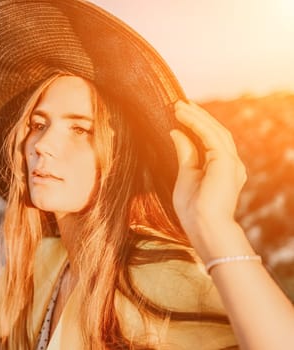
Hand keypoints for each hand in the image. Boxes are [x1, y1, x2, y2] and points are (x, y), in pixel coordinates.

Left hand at [170, 100, 247, 258]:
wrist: (204, 227)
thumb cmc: (193, 209)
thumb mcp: (186, 175)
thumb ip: (185, 153)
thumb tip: (176, 132)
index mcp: (223, 169)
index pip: (211, 140)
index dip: (197, 125)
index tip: (181, 112)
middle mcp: (231, 163)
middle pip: (215, 132)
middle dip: (198, 116)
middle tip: (180, 103)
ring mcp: (231, 162)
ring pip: (214, 130)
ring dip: (196, 116)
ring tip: (178, 106)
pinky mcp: (226, 161)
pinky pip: (210, 136)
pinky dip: (196, 124)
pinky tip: (182, 116)